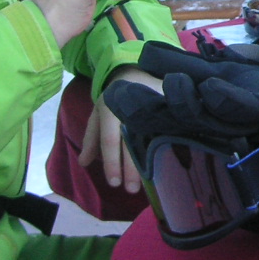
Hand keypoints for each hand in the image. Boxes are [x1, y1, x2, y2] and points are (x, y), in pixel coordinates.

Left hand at [78, 66, 162, 193]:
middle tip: (131, 190)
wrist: (134, 69)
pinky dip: (170, 142)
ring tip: (153, 180)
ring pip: (151, 136)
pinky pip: (168, 125)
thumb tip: (83, 164)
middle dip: (131, 168)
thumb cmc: (114, 97)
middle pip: (131, 142)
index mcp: (110, 110)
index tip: (114, 183)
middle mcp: (130, 108)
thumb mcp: (98, 114)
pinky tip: (174, 158)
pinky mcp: (166, 103)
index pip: (111, 141)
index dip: (112, 163)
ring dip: (152, 160)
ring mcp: (150, 105)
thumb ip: (91, 139)